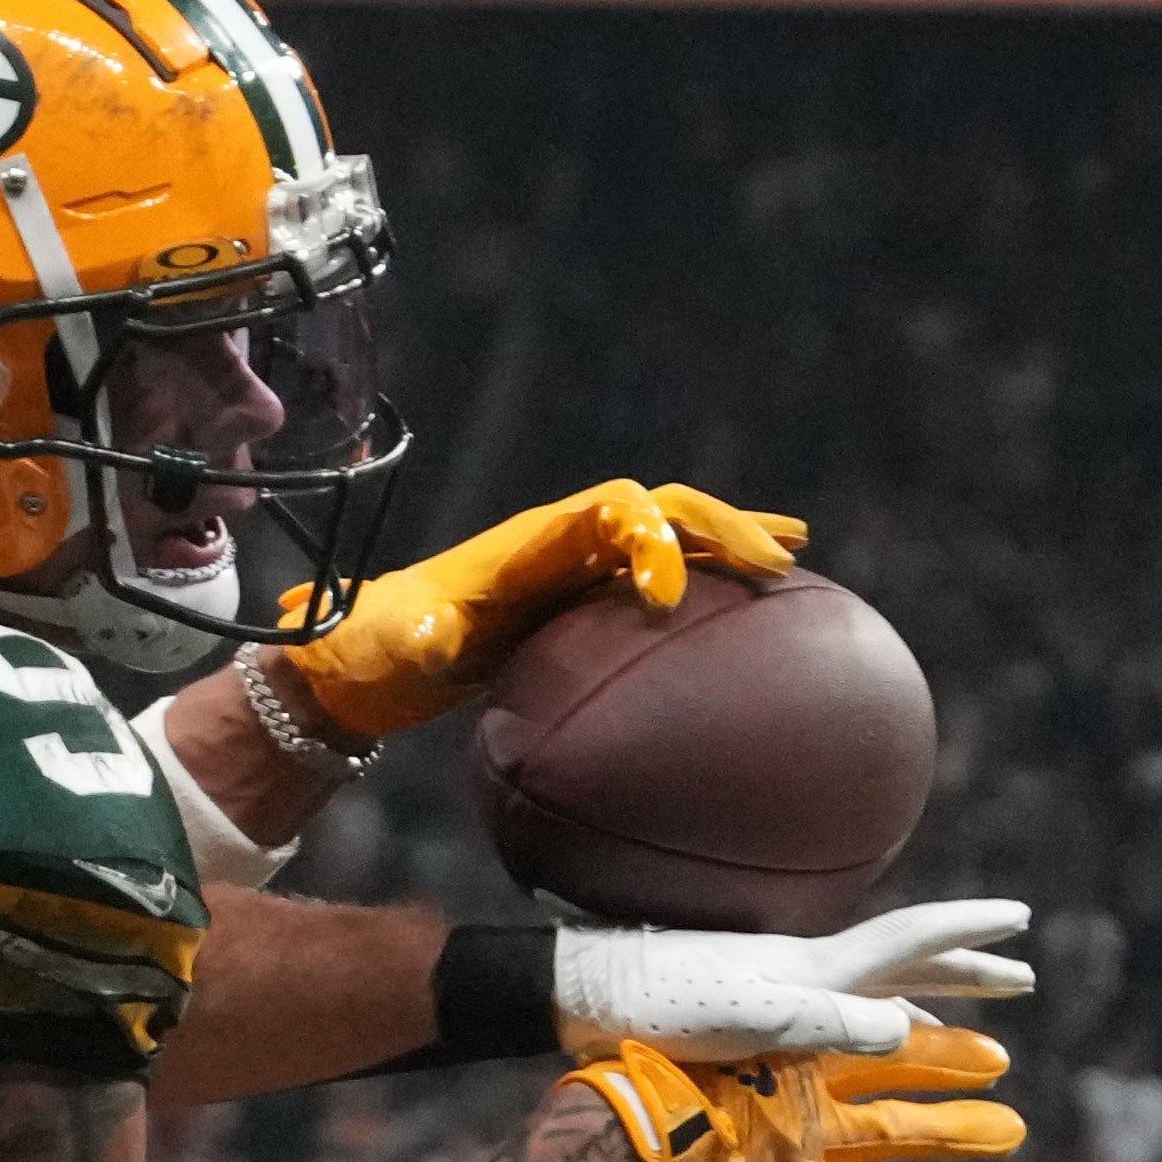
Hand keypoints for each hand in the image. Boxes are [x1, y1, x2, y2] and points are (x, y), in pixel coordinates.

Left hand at [276, 478, 807, 741]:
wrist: (370, 656)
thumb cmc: (379, 651)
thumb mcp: (391, 647)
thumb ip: (414, 638)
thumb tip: (436, 641)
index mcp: (528, 544)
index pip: (606, 511)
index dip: (646, 540)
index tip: (665, 603)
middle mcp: (564, 540)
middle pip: (659, 506)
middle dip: (719, 526)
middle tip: (775, 565)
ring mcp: (581, 563)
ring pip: (674, 528)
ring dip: (732, 536)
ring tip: (792, 558)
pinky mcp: (590, 592)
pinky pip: (666, 564)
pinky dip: (717, 564)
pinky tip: (771, 581)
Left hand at [553, 898, 1036, 1063]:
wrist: (581, 994)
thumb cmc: (661, 1007)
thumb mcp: (752, 1019)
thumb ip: (827, 1025)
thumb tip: (905, 1029)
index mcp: (816, 965)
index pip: (912, 938)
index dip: (970, 933)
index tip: (1024, 920)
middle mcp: (805, 966)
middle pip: (905, 960)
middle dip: (967, 970)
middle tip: (1023, 977)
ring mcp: (774, 983)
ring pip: (872, 986)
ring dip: (926, 996)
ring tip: (965, 1009)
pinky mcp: (742, 1008)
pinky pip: (833, 1014)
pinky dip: (867, 1022)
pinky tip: (864, 1036)